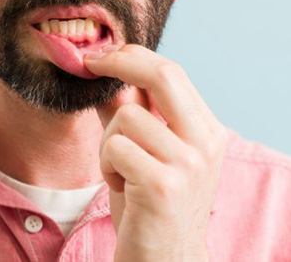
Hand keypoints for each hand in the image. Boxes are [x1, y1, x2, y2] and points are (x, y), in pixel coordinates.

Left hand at [84, 44, 227, 261]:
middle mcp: (205, 143)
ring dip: (107, 141)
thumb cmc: (149, 199)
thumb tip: (102, 71)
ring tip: (119, 169)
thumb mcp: (144, 148)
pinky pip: (115, 147)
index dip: (131, 56)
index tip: (101, 55)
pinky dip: (106, 164)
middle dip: (119, 62)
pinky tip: (121, 186)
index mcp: (205, 129)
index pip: (171, 72)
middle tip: (90, 63)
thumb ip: (128, 110)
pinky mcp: (163, 186)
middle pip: (162, 76)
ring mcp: (188, 165)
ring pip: (126, 116)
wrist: (164, 258)